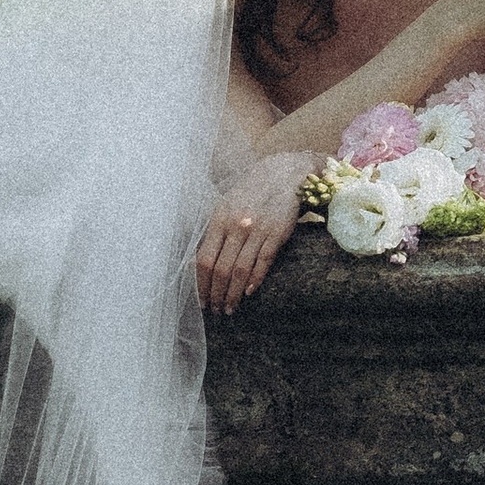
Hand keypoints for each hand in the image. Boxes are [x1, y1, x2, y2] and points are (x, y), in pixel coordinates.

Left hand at [196, 160, 307, 311]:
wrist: (284, 174)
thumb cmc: (251, 192)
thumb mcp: (226, 205)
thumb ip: (214, 231)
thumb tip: (201, 262)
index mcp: (219, 219)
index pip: (204, 260)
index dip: (200, 284)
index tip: (200, 301)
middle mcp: (236, 226)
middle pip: (221, 270)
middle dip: (216, 295)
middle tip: (215, 311)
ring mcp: (257, 231)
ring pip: (240, 271)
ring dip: (233, 294)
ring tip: (230, 308)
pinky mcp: (277, 234)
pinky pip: (263, 263)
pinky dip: (254, 281)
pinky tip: (248, 293)